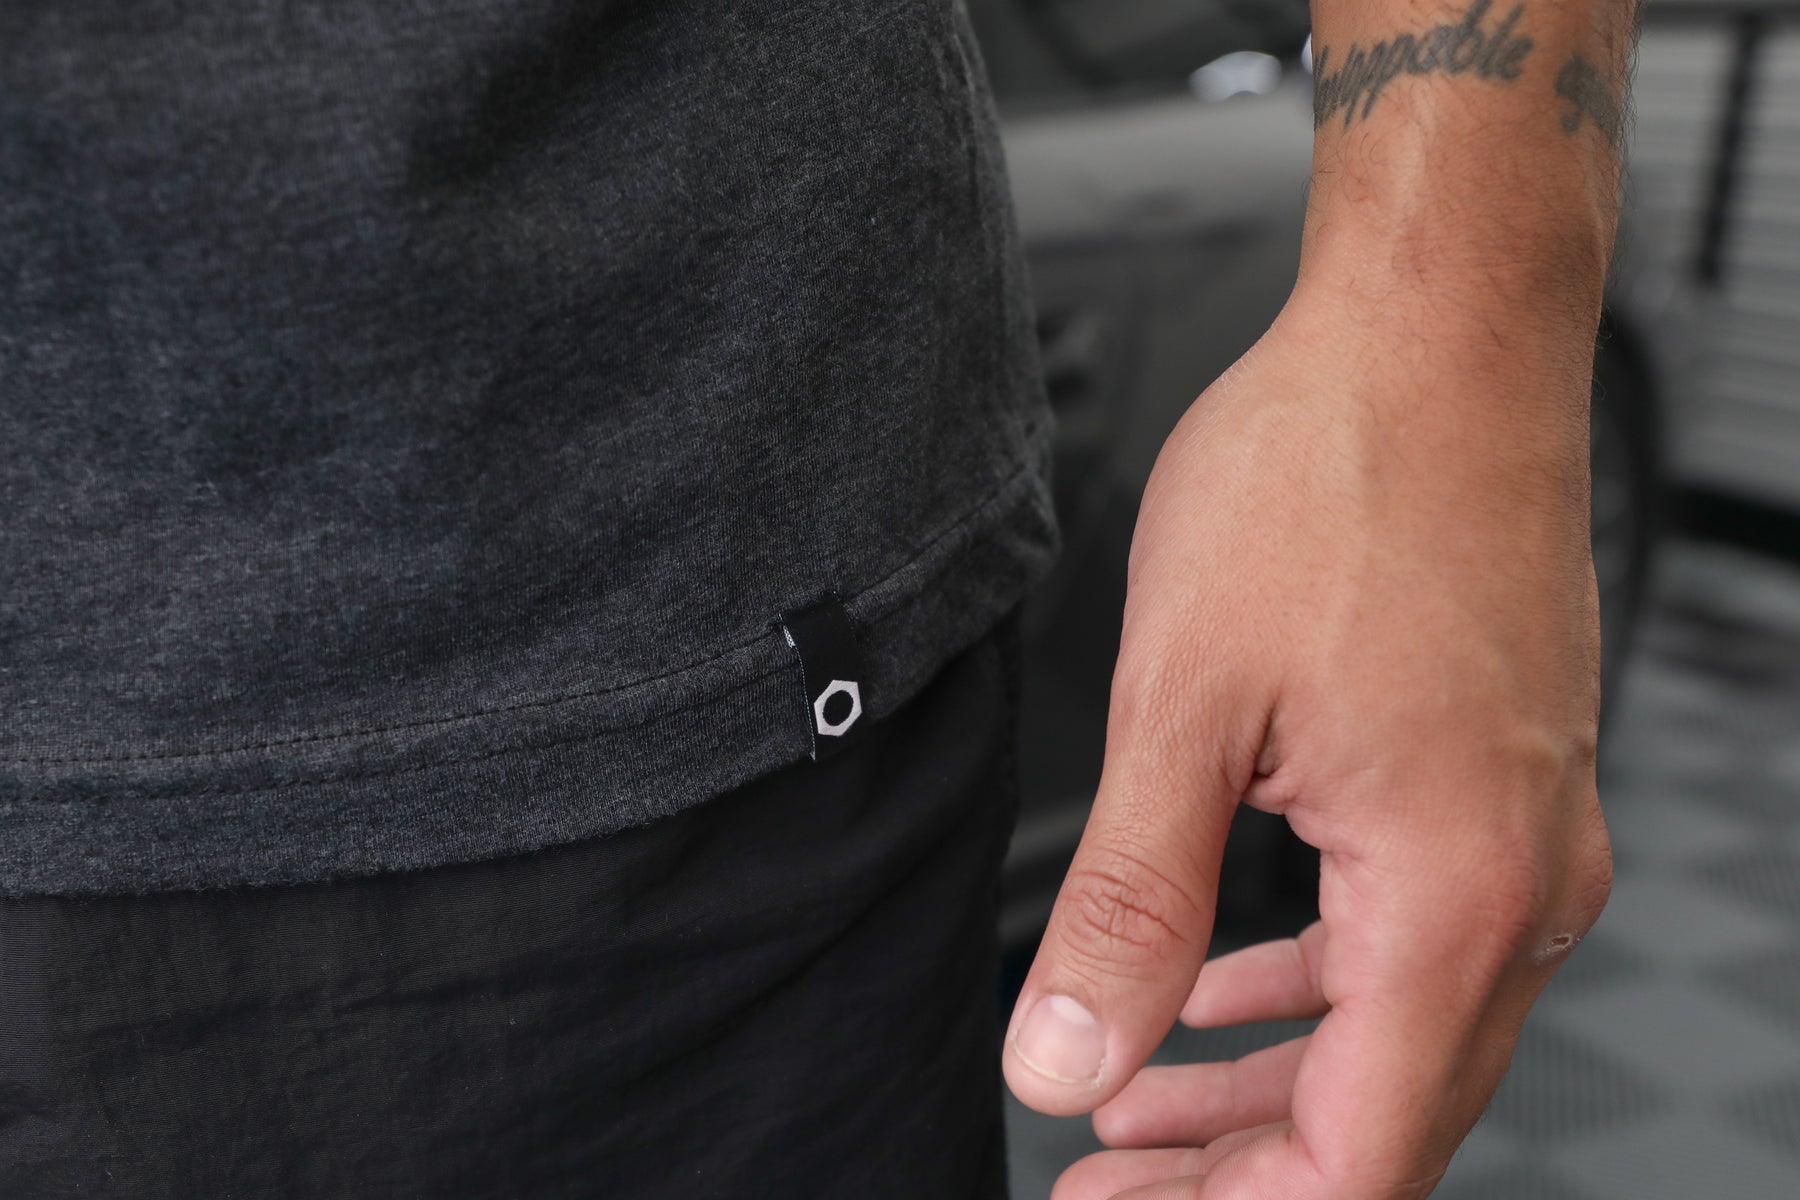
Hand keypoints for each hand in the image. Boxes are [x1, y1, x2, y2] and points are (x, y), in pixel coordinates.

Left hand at [1001, 283, 1614, 1198]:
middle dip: (1236, 1168)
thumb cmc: (1334, 476)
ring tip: (1131, 1110)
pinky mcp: (1492, 780)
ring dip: (1261, 1082)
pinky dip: (1302, 986)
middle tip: (1103, 1183)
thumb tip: (1063, 1061)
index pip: (1357, 1153)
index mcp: (1454, 892)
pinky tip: (1220, 991)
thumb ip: (1127, 906)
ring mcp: (1521, 831)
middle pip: (1383, 1112)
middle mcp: (1520, 883)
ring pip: (1393, 1031)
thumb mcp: (1185, 705)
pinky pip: (1402, 937)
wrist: (1438, 333)